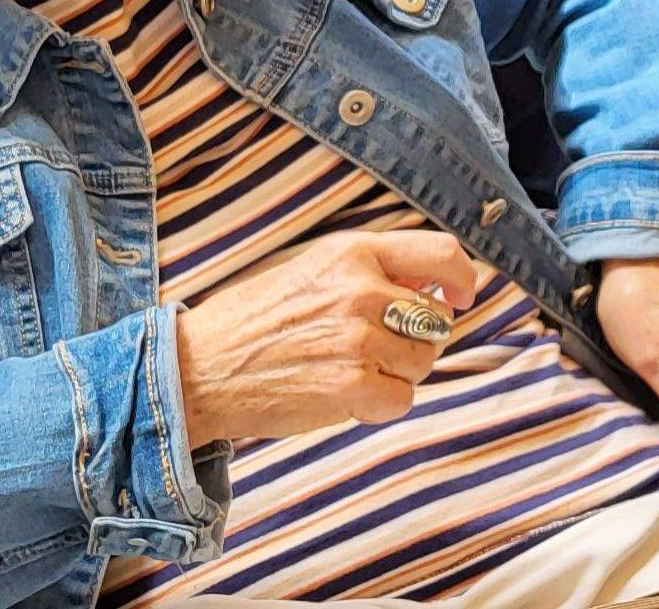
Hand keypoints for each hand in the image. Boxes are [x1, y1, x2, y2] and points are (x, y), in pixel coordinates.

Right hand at [175, 229, 486, 446]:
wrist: (197, 370)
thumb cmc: (252, 321)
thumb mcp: (311, 270)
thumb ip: (370, 271)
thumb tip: (431, 289)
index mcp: (353, 253)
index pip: (442, 254)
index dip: (461, 279)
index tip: (459, 297)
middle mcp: (363, 291)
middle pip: (436, 320)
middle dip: (415, 339)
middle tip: (371, 349)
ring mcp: (359, 339)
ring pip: (422, 363)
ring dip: (396, 373)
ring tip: (348, 370)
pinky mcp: (352, 386)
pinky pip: (402, 399)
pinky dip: (380, 405)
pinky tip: (344, 396)